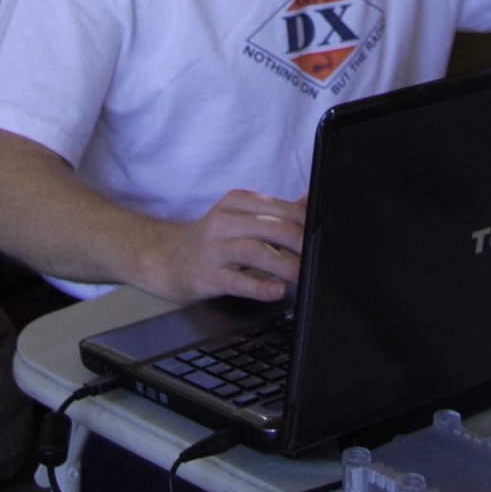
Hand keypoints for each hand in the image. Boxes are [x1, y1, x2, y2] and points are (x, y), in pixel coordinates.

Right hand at [149, 190, 307, 303]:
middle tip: (319, 256)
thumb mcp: (243, 217)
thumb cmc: (213, 239)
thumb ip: (277, 210)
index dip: (307, 222)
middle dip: (301, 243)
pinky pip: (238, 281)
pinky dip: (261, 287)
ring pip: (256, 252)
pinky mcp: (207, 276)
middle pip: (273, 228)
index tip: (324, 235)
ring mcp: (213, 249)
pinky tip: (277, 291)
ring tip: (304, 275)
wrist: (166, 260)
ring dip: (285, 265)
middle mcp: (224, 221)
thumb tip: (311, 200)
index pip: (281, 208)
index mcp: (237, 201)